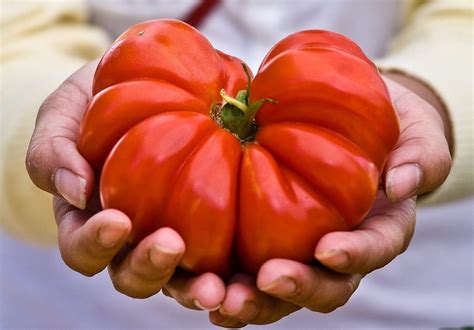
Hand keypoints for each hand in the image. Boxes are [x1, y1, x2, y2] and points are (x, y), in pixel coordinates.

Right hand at [25, 61, 225, 309]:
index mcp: (92, 221)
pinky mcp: (213, 231)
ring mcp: (174, 237)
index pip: (84, 250)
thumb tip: (77, 192)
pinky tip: (254, 268)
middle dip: (149, 268)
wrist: (144, 88)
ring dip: (195, 288)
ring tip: (216, 285)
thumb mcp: (64, 115)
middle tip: (171, 244)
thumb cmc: (96, 106)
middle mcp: (132, 239)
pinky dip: (234, 273)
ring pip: (180, 281)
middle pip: (133, 276)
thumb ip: (53, 151)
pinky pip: (223, 260)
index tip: (117, 219)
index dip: (96, 244)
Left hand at [209, 76, 451, 326]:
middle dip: (296, 289)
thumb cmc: (387, 129)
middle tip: (267, 280)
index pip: (372, 251)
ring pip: (279, 290)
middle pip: (323, 287)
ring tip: (219, 297)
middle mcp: (337, 250)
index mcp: (377, 229)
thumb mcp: (414, 134)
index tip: (327, 249)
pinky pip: (243, 268)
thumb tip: (400, 184)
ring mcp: (298, 248)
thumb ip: (417, 157)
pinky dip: (221, 279)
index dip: (353, 256)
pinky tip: (196, 281)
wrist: (351, 124)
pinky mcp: (262, 239)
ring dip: (251, 299)